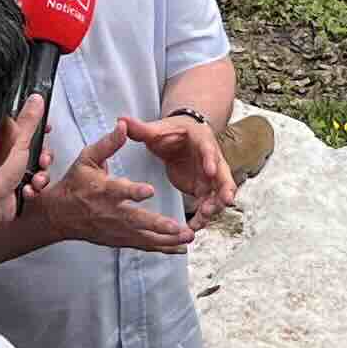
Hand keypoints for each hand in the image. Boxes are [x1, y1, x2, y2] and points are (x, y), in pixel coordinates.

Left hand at [0, 100, 43, 246]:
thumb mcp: (17, 145)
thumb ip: (29, 121)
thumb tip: (36, 97)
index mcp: (0, 139)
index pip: (23, 126)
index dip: (38, 128)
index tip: (47, 130)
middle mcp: (3, 154)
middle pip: (33, 147)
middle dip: (43, 155)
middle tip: (43, 160)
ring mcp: (8, 171)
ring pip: (35, 167)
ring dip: (41, 174)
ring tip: (36, 180)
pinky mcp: (13, 188)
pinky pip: (32, 183)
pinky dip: (33, 187)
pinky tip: (28, 191)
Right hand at [22, 124, 195, 254]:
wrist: (60, 215)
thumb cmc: (76, 183)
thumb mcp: (87, 159)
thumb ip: (108, 144)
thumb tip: (123, 124)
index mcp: (103, 190)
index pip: (119, 191)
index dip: (133, 191)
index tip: (150, 190)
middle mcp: (111, 212)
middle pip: (136, 221)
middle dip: (158, 225)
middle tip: (178, 228)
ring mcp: (116, 229)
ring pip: (143, 237)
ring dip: (166, 240)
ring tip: (188, 237)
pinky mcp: (119, 240)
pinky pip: (143, 246)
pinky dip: (161, 249)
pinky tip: (180, 250)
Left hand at [126, 110, 234, 228]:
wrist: (182, 137)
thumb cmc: (171, 132)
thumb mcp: (156, 130)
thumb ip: (141, 128)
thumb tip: (121, 119)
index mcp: (201, 140)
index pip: (208, 149)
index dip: (211, 160)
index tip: (210, 171)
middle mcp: (211, 159)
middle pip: (223, 174)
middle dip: (225, 188)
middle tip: (225, 201)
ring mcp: (209, 176)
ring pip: (217, 193)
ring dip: (214, 206)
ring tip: (204, 219)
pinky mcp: (202, 188)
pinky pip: (207, 204)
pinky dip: (204, 215)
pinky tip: (194, 228)